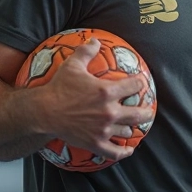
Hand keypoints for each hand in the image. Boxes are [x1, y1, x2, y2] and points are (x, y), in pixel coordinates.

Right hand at [36, 39, 155, 160]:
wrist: (44, 111)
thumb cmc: (59, 88)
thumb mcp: (73, 65)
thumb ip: (86, 51)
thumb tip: (95, 40)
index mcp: (107, 91)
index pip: (135, 86)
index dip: (140, 83)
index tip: (140, 83)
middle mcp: (109, 112)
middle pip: (139, 113)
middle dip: (146, 111)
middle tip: (147, 110)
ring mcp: (103, 130)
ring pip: (127, 131)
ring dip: (131, 128)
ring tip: (132, 126)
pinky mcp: (95, 143)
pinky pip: (114, 152)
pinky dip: (123, 152)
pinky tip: (128, 149)